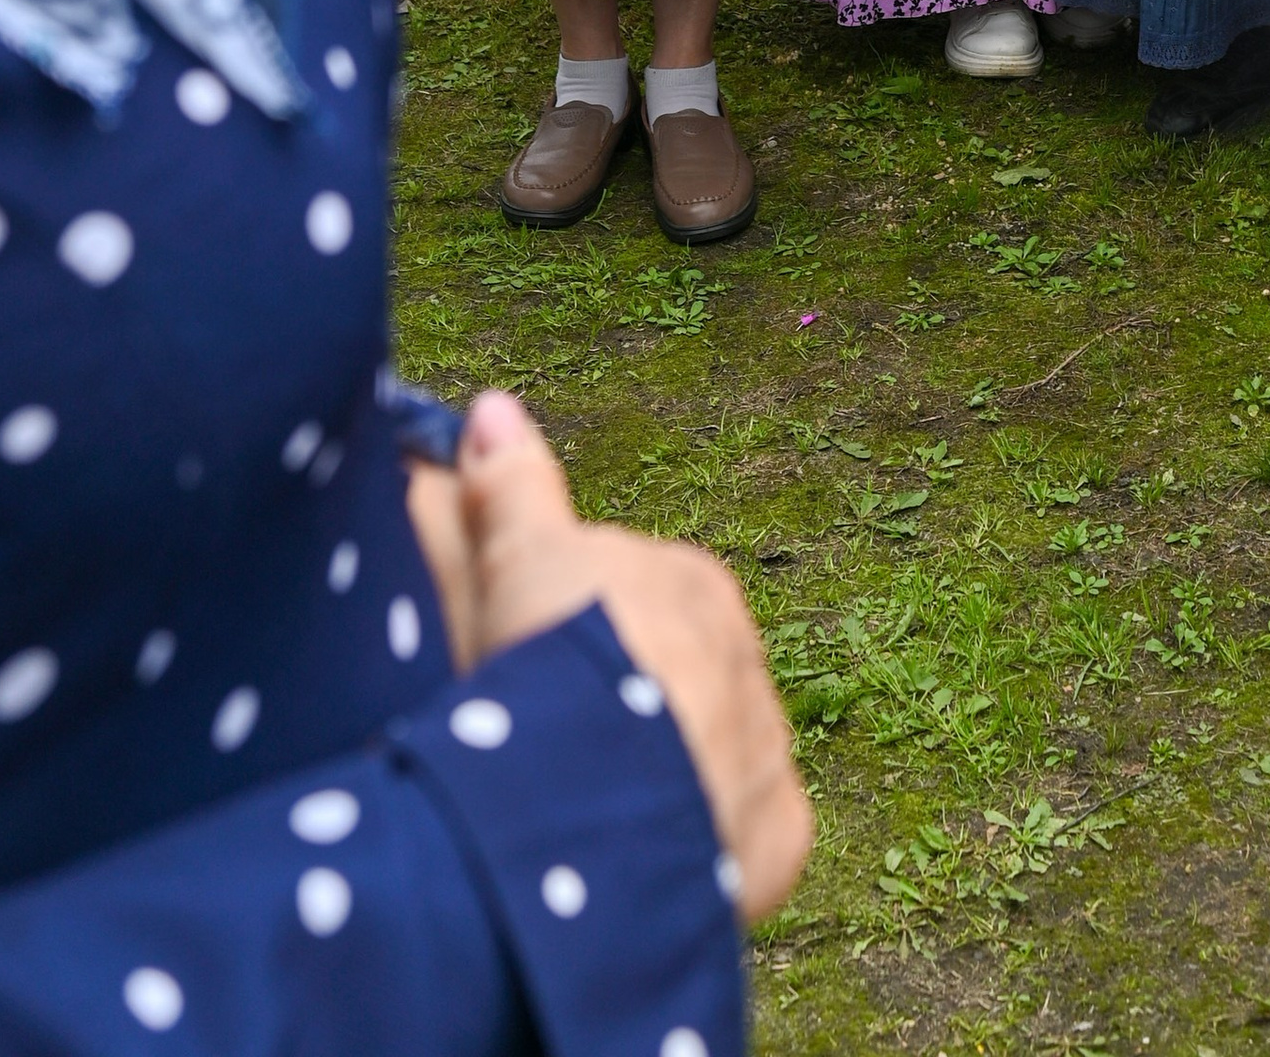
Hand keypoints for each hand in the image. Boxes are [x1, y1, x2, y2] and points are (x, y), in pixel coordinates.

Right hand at [407, 389, 812, 926]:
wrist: (603, 785)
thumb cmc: (555, 654)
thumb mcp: (519, 555)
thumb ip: (512, 483)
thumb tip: (493, 406)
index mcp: (693, 584)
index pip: (640, 601)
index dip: (582, 639)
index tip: (536, 676)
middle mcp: (748, 658)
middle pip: (680, 680)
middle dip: (630, 710)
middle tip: (558, 753)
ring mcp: (769, 749)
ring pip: (714, 759)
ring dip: (666, 782)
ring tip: (595, 821)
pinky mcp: (777, 837)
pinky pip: (744, 837)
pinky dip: (704, 849)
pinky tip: (648, 863)